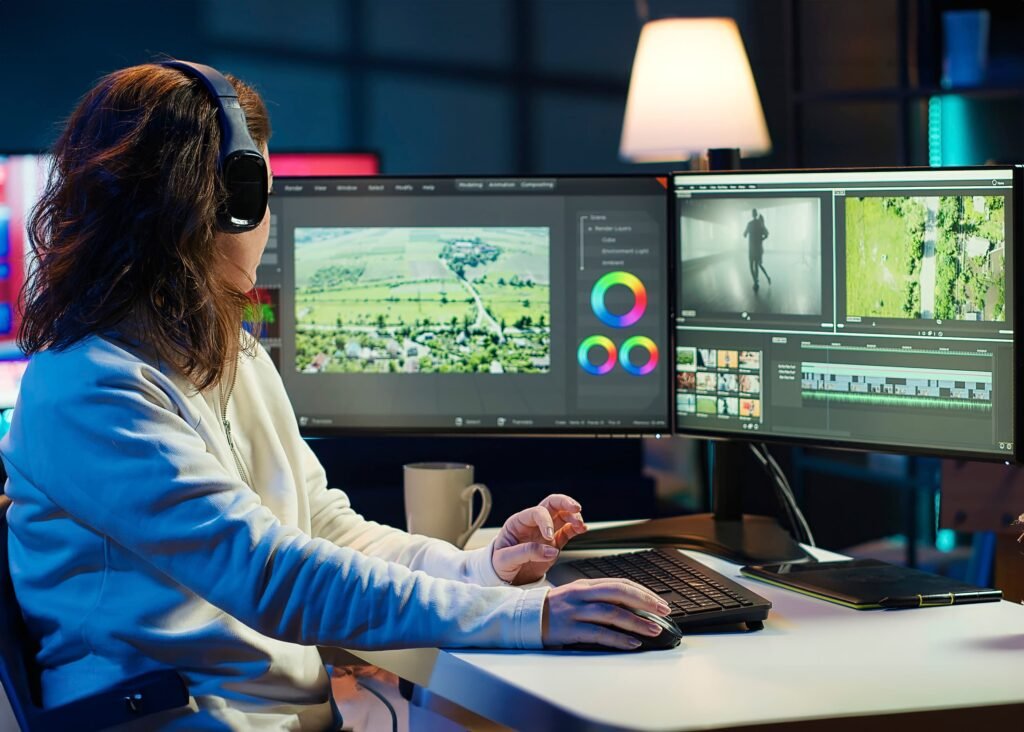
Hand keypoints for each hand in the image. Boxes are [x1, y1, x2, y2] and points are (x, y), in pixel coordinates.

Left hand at [491, 494, 586, 584]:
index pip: (536, 512)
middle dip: (565, 503)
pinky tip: (582, 529)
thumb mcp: (505, 559)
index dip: (545, 521)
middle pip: (552, 504)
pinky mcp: (554, 543)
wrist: (505, 577)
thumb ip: (526, 552)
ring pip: (562, 516)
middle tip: (576, 508)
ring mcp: (545, 532)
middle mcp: (533, 524)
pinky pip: (567, 531)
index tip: (549, 536)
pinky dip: (576, 528)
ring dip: (573, 516)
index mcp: (519, 523)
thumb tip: (550, 550)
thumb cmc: (500, 565)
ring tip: (581, 525)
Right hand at [542, 579, 670, 649]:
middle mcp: (581, 594)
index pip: (619, 583)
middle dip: (645, 601)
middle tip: (663, 611)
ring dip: (636, 622)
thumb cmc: (552, 610)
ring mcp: (574, 611)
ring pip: (611, 613)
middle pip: (618, 592)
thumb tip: (628, 606)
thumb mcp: (575, 596)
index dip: (642, 592)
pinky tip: (632, 643)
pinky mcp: (569, 629)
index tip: (659, 601)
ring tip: (654, 629)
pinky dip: (618, 639)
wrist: (522, 618)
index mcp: (584, 585)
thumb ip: (597, 597)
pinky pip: (599, 633)